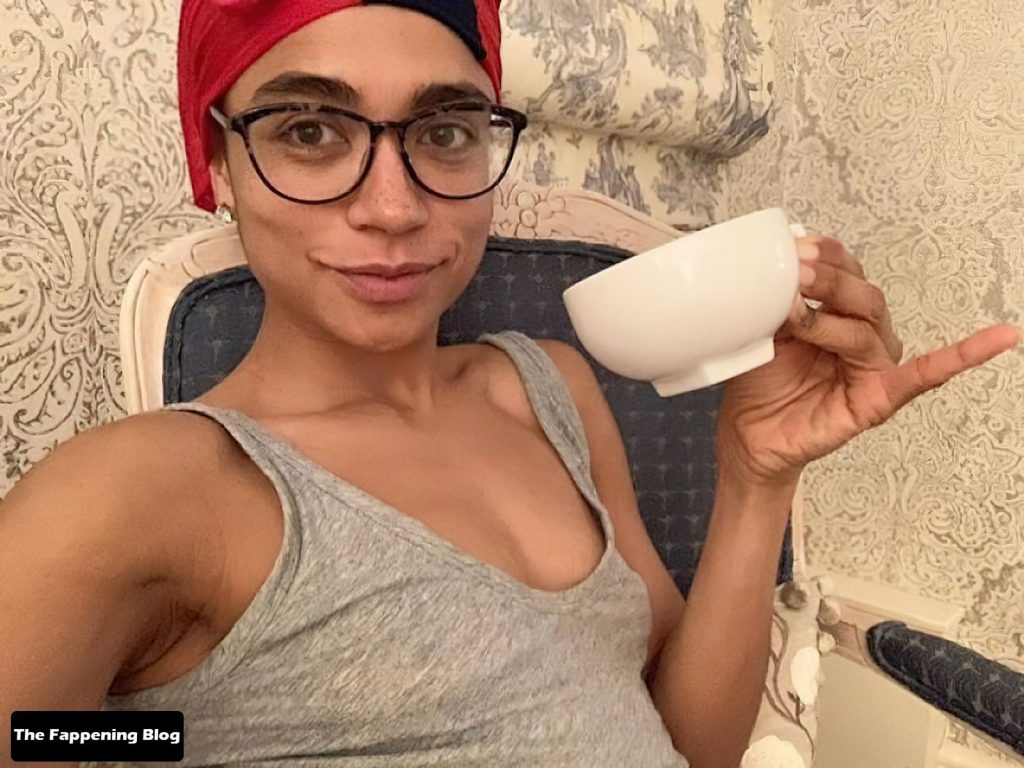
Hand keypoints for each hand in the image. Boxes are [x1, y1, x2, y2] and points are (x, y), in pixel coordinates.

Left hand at [716, 236, 1020, 488]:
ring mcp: (875, 366)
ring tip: (794, 316)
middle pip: (861, 296)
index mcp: (840, 312)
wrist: (748, 434)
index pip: (847, 271)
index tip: (799, 246)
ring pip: (865, 329)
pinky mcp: (881, 398)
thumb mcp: (761, 330)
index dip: (828, 255)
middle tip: (797, 273)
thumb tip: (773, 266)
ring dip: (828, 320)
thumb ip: (773, 300)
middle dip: (828, 281)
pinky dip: (964, 356)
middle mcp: (864, 334)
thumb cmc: (761, 381)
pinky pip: (926, 376)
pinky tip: (1000, 338)